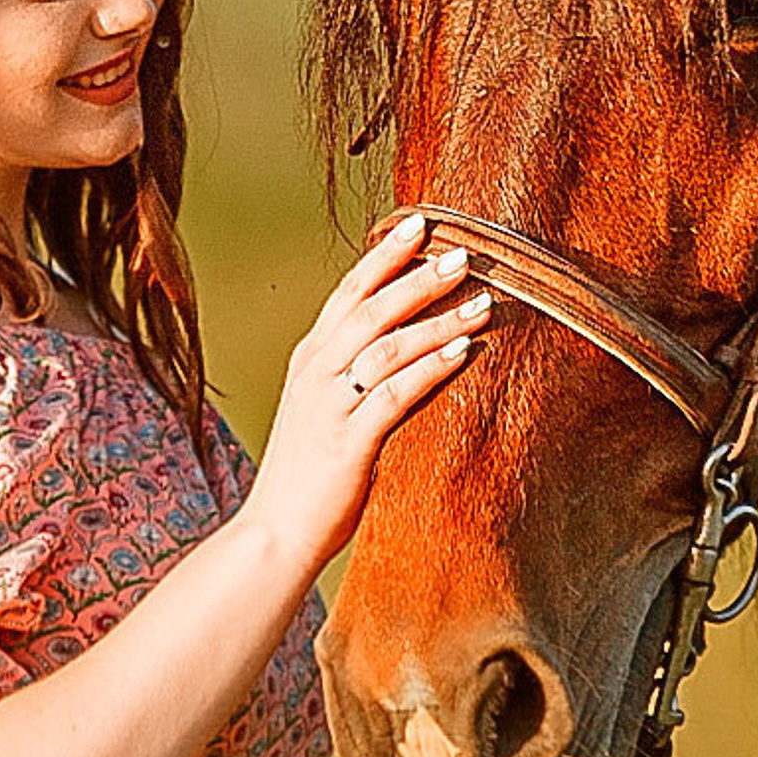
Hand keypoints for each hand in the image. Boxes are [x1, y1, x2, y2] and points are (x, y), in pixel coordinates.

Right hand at [238, 213, 492, 576]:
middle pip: (371, 309)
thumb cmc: (307, 475)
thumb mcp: (323, 411)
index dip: (385, 257)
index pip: (348, 293)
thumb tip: (400, 347)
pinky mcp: (347, 442)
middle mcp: (315, 373)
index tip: (420, 222)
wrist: (275, 533)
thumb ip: (351, 375)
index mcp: (309, 360)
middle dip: (419, 276)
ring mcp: (329, 406)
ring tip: (482, 301)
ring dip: (438, 320)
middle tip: (464, 251)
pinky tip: (463, 354)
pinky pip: (393, 396)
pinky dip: (430, 370)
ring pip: (387, 346)